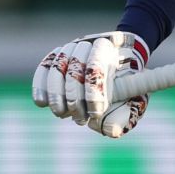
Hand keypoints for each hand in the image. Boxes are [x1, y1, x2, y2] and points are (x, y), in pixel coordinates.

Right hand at [31, 30, 150, 137]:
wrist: (119, 61)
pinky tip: (42, 103)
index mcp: (109, 47)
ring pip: (56, 68)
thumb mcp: (133, 95)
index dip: (93, 92)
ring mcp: (71, 48)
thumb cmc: (126, 83)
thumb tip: (111, 130)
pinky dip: (40, 86)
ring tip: (62, 114)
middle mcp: (87, 42)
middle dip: (74, 98)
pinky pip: (44, 69)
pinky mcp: (57, 56)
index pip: (96, 66)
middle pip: (74, 67)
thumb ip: (126, 112)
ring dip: (57, 95)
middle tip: (80, 119)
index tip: (95, 113)